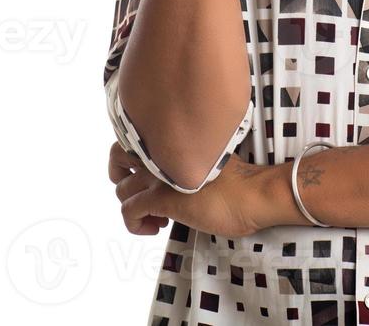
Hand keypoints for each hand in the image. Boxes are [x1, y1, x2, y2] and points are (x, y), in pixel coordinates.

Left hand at [108, 140, 276, 238]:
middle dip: (121, 179)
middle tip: (139, 196)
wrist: (252, 195)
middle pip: (116, 157)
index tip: (148, 179)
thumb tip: (172, 179)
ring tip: (158, 219)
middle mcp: (161, 153)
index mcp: (173, 142)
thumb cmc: (239, 183)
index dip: (134, 161)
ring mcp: (159, 175)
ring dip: (133, 208)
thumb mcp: (205, 165)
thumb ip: (184, 164)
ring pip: (121, 190)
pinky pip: (128, 212)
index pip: (135, 139)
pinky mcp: (161, 198)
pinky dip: (136, 225)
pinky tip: (157, 228)